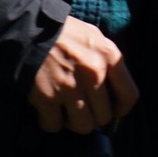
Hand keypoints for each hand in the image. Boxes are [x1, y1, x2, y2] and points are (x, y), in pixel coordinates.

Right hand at [27, 17, 138, 133]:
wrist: (27, 30)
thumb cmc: (63, 33)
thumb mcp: (93, 38)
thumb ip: (107, 61)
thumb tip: (114, 89)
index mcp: (109, 57)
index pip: (130, 96)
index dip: (121, 109)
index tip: (112, 110)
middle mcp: (94, 74)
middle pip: (104, 117)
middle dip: (93, 116)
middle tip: (82, 108)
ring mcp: (71, 87)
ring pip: (83, 126)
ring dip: (73, 122)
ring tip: (65, 110)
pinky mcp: (47, 98)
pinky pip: (54, 125)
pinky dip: (49, 121)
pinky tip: (47, 109)